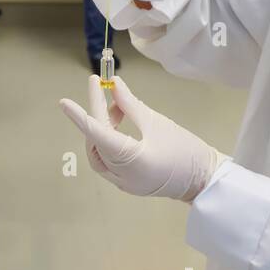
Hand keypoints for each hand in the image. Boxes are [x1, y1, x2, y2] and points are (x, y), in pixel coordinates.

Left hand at [59, 75, 228, 201]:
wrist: (205, 180)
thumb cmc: (186, 150)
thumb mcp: (157, 122)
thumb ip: (130, 104)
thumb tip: (112, 85)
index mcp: (130, 161)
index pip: (97, 134)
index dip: (80, 115)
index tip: (64, 102)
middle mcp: (121, 176)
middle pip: (96, 143)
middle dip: (96, 116)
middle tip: (102, 90)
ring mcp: (123, 183)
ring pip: (99, 153)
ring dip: (102, 128)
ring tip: (117, 107)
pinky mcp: (127, 184)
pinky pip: (108, 161)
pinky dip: (109, 141)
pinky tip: (119, 124)